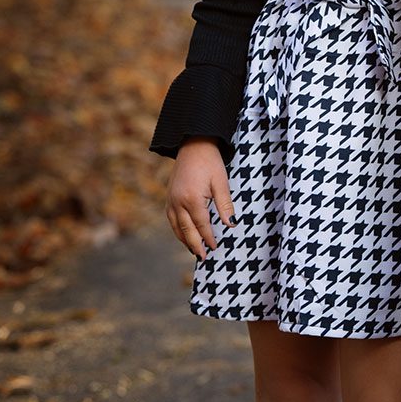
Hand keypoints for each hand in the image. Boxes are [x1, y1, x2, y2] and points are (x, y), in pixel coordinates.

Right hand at [166, 138, 235, 259]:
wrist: (193, 144)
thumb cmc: (210, 161)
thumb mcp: (221, 181)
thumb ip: (225, 204)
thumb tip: (231, 224)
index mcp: (192, 199)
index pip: (202, 225)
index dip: (209, 238)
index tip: (215, 248)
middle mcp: (178, 202)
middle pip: (187, 230)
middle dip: (195, 245)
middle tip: (203, 257)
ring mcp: (171, 199)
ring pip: (177, 226)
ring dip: (185, 240)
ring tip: (194, 250)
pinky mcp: (169, 196)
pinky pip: (171, 218)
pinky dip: (178, 229)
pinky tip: (184, 234)